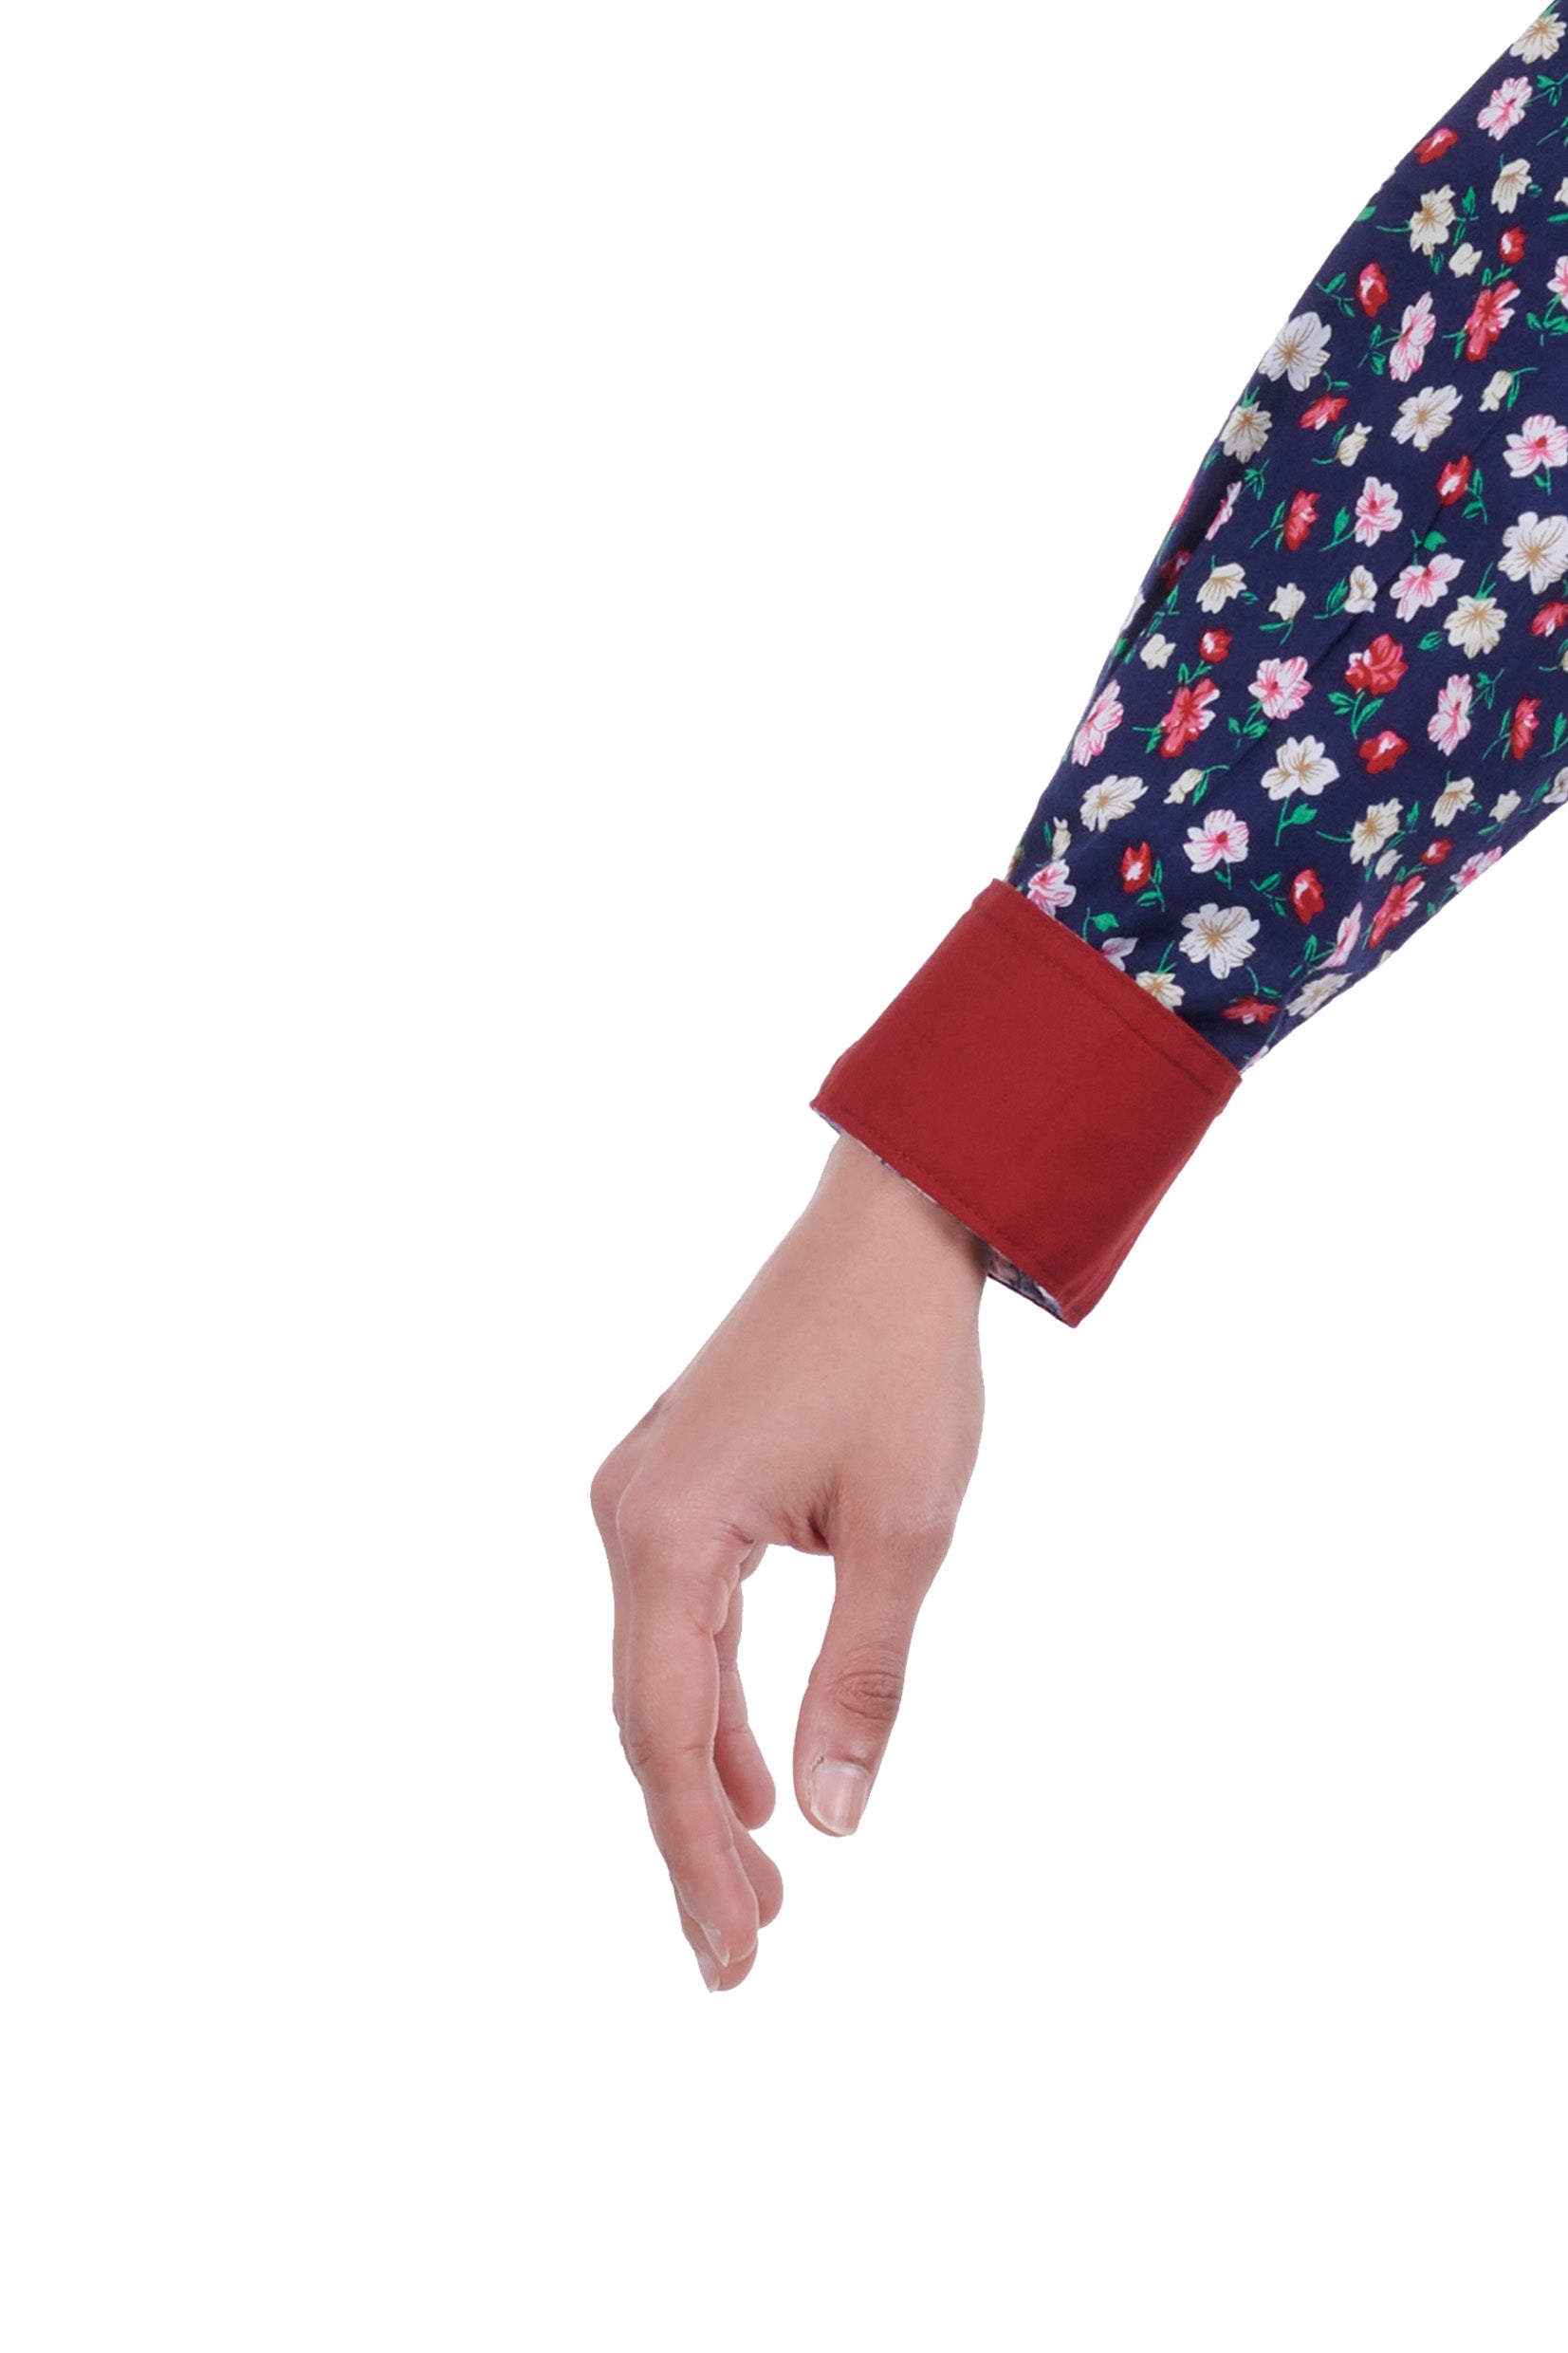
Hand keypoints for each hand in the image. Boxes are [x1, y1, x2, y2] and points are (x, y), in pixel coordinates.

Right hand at [590, 1131, 988, 1989]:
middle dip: (693, 1836)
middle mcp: (630, 1519)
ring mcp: (645, 1499)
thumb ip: (860, 1681)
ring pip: (661, 1675)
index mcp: (667, 1533)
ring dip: (706, 1777)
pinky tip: (754, 1769)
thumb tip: (831, 1817)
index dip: (697, 1852)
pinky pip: (682, 1624)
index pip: (667, 1732)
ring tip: (761, 1884)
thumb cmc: (900, 1366)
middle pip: (647, 1716)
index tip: (735, 1954)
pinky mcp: (678, 1487)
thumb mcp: (903, 1534)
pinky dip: (715, 1702)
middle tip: (743, 1954)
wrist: (888, 1232)